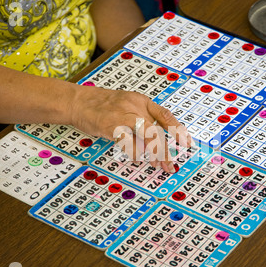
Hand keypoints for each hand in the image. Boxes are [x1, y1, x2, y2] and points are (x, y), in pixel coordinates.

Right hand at [70, 86, 192, 172]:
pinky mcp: (111, 126)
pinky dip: (134, 152)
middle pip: (157, 130)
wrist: (78, 101)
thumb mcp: (127, 104)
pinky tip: (136, 158)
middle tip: (171, 165)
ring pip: (147, 135)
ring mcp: (123, 116)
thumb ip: (141, 118)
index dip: (177, 129)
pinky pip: (128, 142)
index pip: (164, 114)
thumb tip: (155, 141)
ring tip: (157, 165)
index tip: (187, 142)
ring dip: (154, 153)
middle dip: (165, 150)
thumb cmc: (102, 105)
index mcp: (141, 101)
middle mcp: (135, 107)